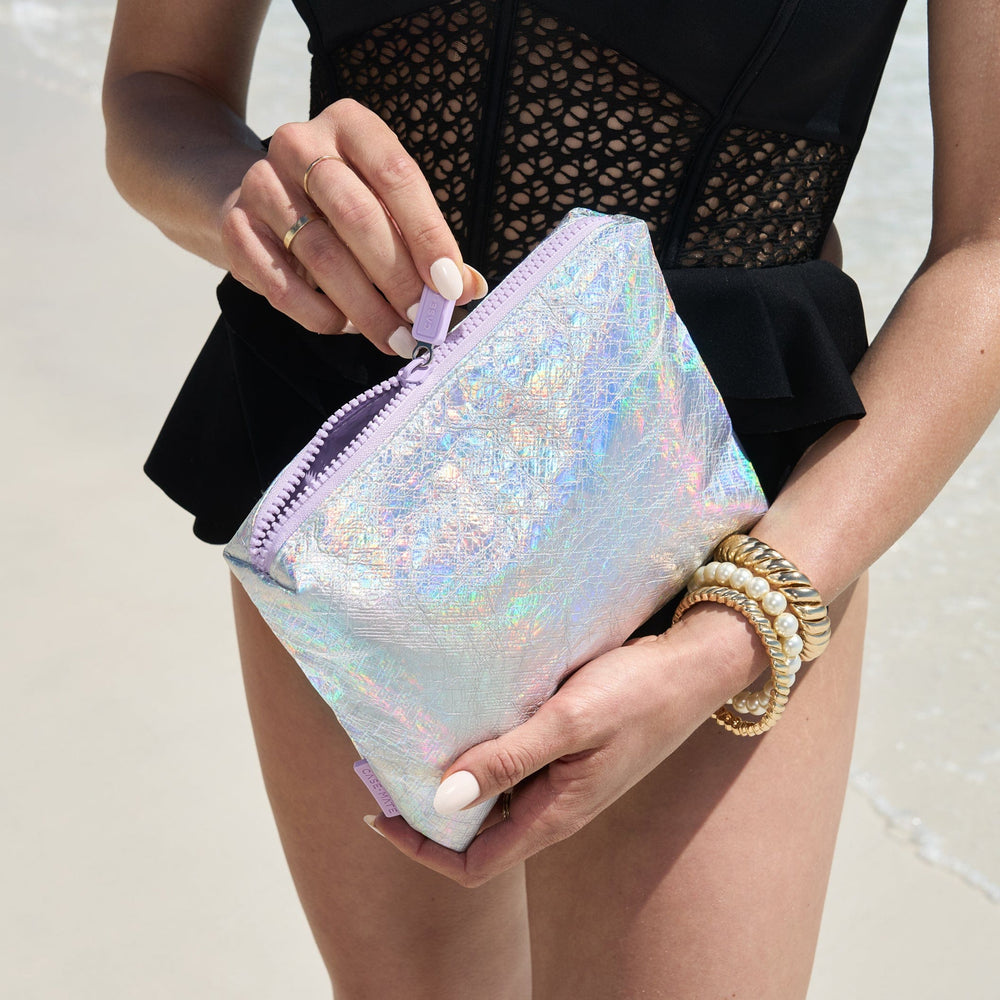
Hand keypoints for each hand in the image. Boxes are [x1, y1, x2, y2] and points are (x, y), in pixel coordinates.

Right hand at [220, 99, 485, 353]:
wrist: (256, 200)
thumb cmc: (342, 208)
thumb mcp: (389, 211)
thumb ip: (428, 247)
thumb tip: (470, 289)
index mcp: (351, 125)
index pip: (398, 176)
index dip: (428, 234)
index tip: (451, 286)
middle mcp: (300, 142)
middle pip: (357, 216)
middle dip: (398, 278)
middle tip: (423, 322)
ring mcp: (261, 182)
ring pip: (321, 254)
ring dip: (365, 308)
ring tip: (396, 339)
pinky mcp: (235, 226)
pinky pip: (281, 283)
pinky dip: (320, 314)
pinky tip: (346, 328)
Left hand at [368, 609, 766, 886]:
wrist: (693, 666)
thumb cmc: (637, 693)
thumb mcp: (569, 723)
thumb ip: (509, 760)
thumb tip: (444, 798)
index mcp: (555, 814)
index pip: (472, 864)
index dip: (422, 847)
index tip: (380, 811)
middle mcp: (554, 806)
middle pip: (476, 833)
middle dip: (427, 810)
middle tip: (384, 767)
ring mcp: (563, 779)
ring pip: (493, 797)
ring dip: (452, 778)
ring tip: (414, 741)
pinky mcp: (569, 751)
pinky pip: (513, 766)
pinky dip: (482, 753)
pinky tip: (464, 719)